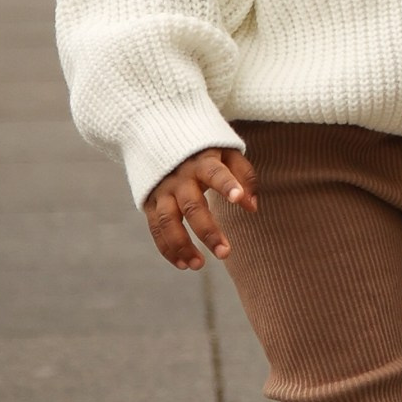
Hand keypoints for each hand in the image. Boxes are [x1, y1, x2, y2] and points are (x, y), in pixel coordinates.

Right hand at [143, 147, 257, 270]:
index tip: (238, 198)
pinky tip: (183, 264)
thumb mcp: (227, 151)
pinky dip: (167, 248)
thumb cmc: (205, 150)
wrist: (160, 135)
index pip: (216, 173)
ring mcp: (162, 190)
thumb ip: (244, 175)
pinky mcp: (150, 202)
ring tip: (199, 265)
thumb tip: (252, 207)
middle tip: (225, 253)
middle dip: (208, 231)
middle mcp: (180, 177)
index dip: (227, 184)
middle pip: (192, 206)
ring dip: (182, 246)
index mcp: (202, 161)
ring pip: (168, 221)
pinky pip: (156, 229)